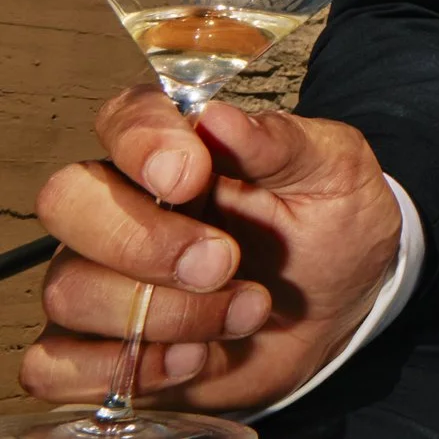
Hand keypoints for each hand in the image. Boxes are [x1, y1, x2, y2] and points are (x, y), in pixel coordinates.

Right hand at [23, 87, 404, 410]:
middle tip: (222, 263)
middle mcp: (123, 208)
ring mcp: (100, 278)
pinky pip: (55, 365)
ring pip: (70, 289)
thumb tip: (221, 118)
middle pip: (68, 202)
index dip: (143, 142)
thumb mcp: (335, 174)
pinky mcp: (95, 349)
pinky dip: (123, 369)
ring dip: (163, 313)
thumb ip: (285, 143)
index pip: (123, 119)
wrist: (336, 314)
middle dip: (143, 241)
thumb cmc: (330, 231)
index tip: (190, 174)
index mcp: (178, 149)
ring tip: (246, 311)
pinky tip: (193, 358)